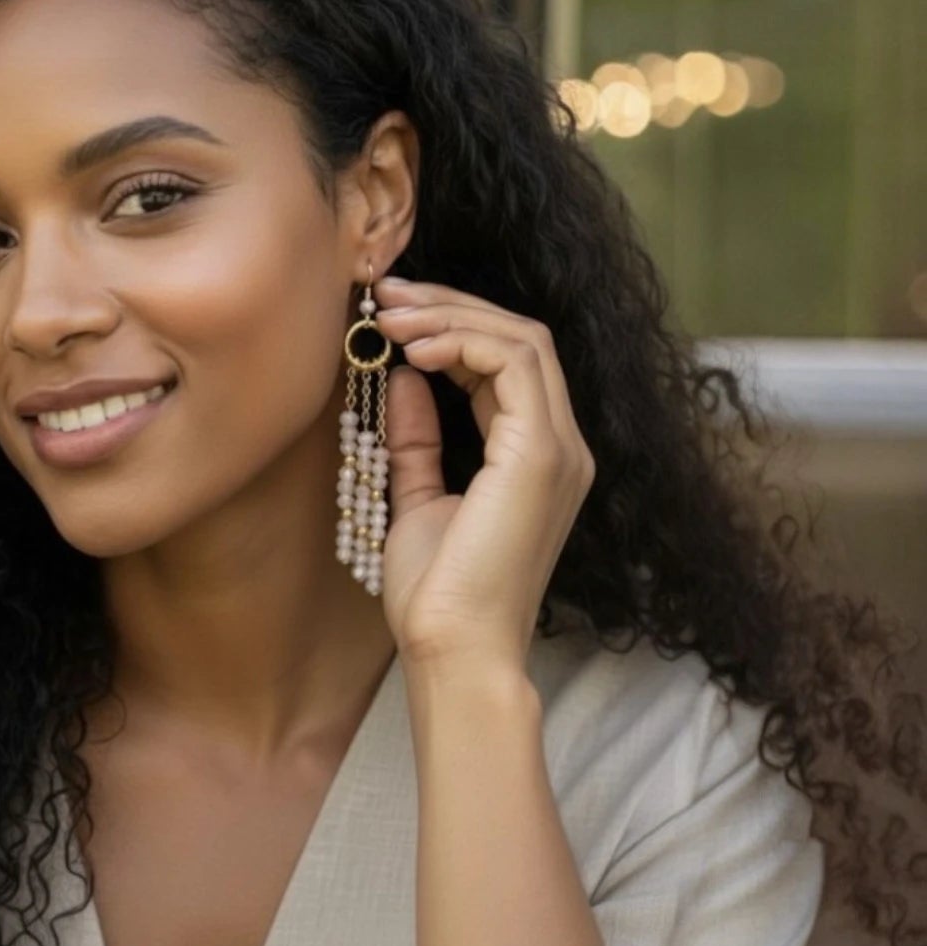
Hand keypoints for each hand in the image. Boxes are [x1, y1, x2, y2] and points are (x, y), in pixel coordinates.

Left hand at [370, 278, 595, 672]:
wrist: (453, 649)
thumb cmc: (437, 594)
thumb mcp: (417, 497)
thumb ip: (419, 438)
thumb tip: (402, 378)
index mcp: (537, 457)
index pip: (508, 362)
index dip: (451, 326)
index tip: (388, 316)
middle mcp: (562, 446)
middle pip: (521, 338)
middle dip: (449, 306)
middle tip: (384, 296)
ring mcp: (560, 449)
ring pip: (522, 340)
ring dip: (451, 317)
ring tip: (389, 318)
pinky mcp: (541, 455)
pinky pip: (516, 365)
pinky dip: (463, 344)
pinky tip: (411, 352)